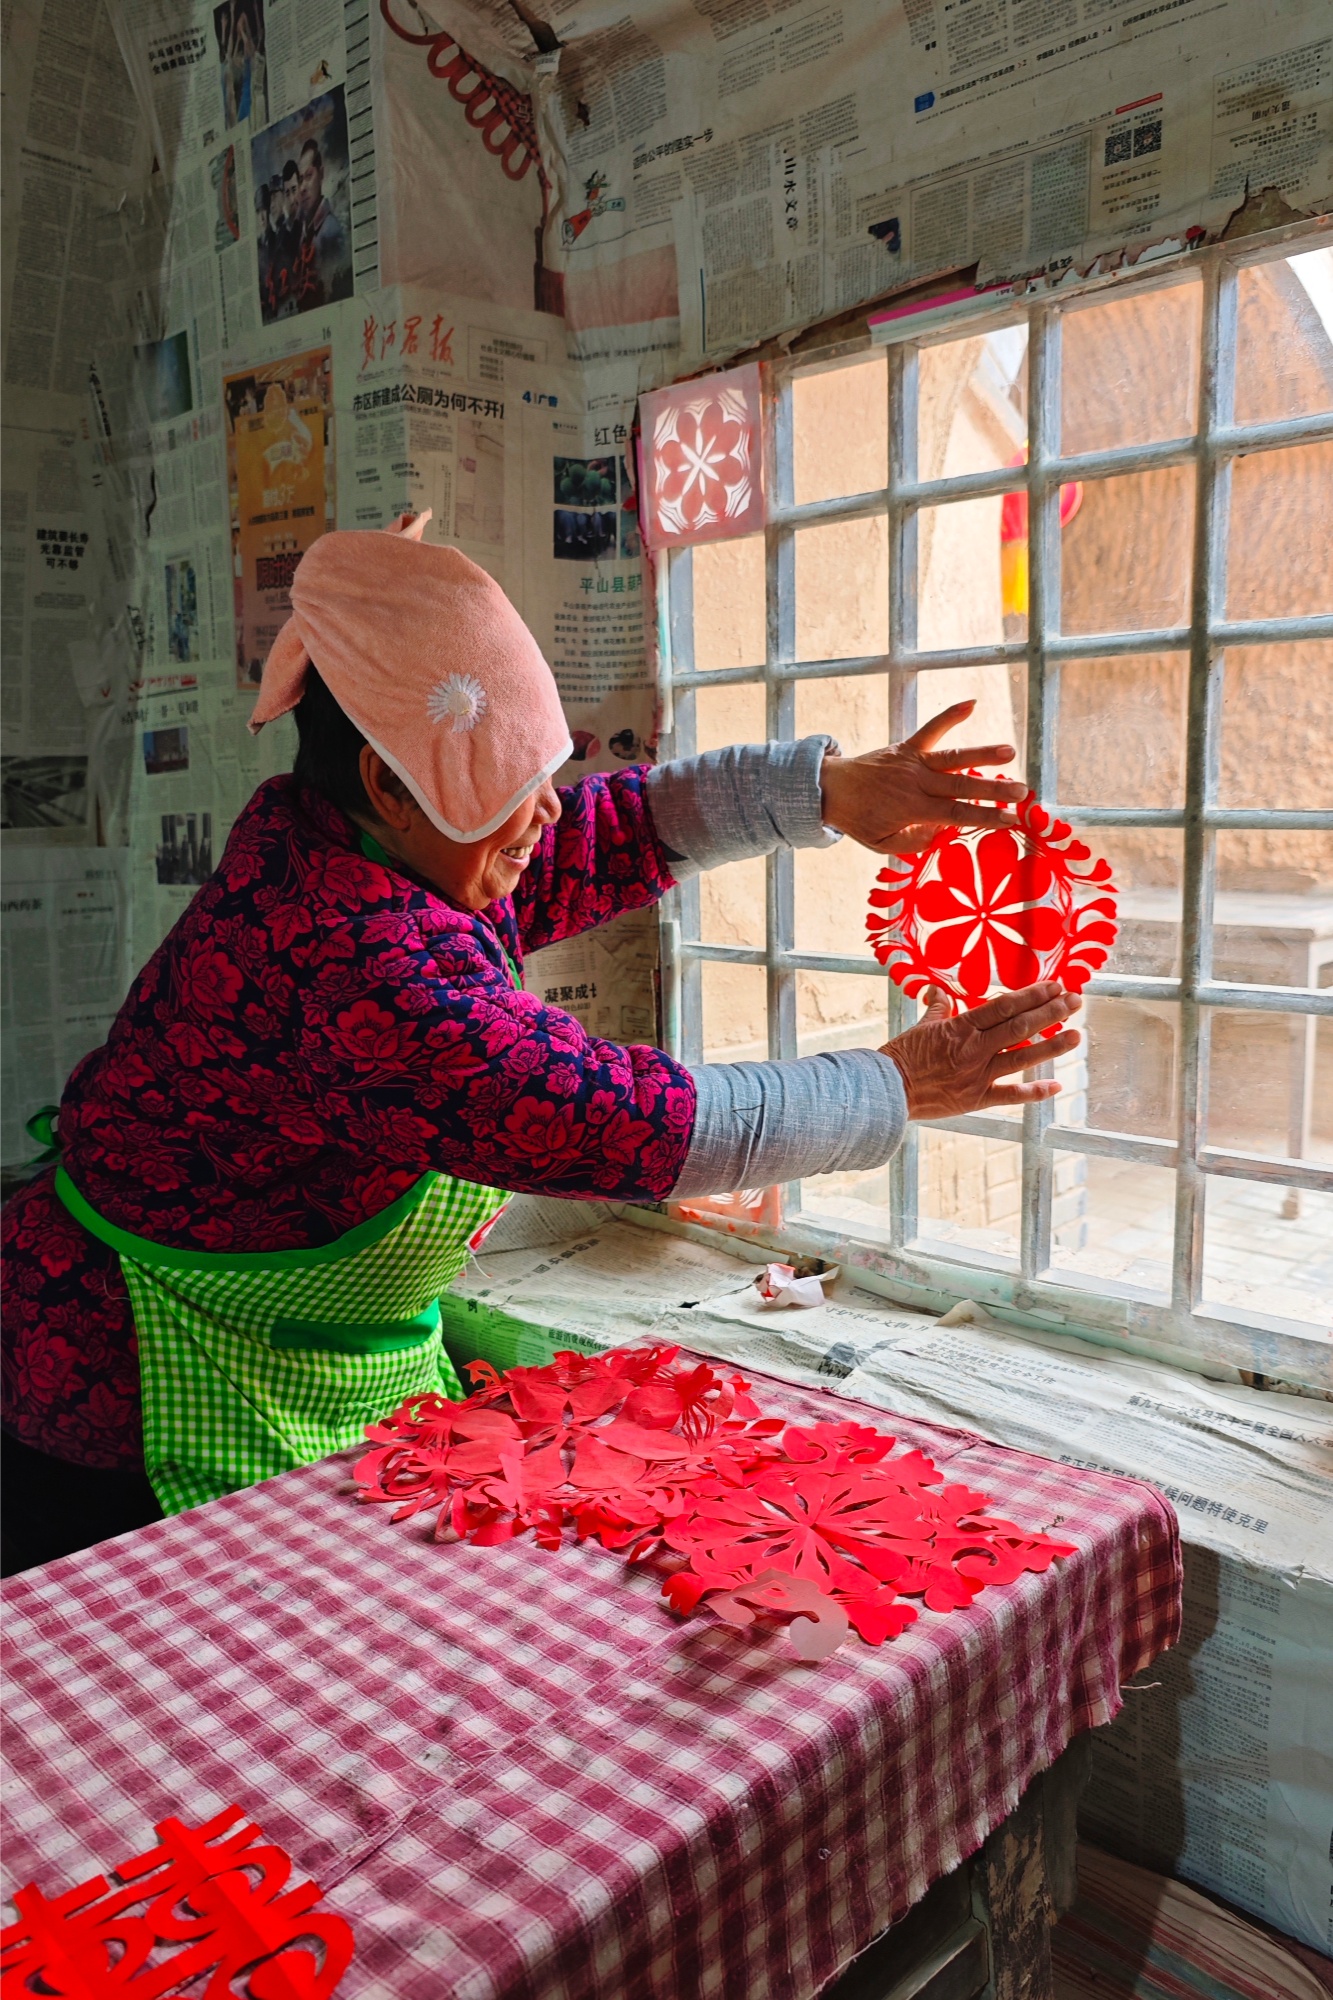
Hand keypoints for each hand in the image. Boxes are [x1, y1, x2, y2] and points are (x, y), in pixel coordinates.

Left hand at [819, 700, 1025, 855]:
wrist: (831, 789)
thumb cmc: (860, 819)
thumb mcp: (883, 843)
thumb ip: (915, 842)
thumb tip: (944, 832)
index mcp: (912, 809)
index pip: (956, 815)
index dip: (985, 817)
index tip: (1011, 820)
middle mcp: (916, 783)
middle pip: (961, 785)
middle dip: (994, 789)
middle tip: (1023, 792)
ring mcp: (913, 762)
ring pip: (953, 757)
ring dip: (982, 753)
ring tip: (1009, 751)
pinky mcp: (907, 746)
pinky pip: (931, 729)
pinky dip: (950, 715)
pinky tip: (971, 702)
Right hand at [881, 982, 1080, 1119]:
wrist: (887, 1090)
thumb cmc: (901, 1056)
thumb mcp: (920, 1026)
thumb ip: (937, 1007)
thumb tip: (938, 990)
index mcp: (962, 1026)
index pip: (1004, 1005)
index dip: (1033, 995)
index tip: (1055, 986)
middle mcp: (975, 1048)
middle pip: (1020, 1026)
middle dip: (1051, 1012)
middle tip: (1076, 1001)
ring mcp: (978, 1074)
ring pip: (1021, 1057)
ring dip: (1051, 1046)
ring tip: (1076, 1036)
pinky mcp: (977, 1099)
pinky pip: (1010, 1095)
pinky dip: (1034, 1092)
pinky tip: (1057, 1086)